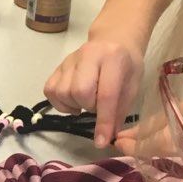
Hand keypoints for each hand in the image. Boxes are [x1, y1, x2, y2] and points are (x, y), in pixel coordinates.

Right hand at [44, 32, 144, 148]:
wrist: (114, 40)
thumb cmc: (127, 65)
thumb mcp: (133, 86)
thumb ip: (120, 110)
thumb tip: (107, 137)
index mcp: (113, 58)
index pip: (106, 94)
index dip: (103, 121)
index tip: (101, 141)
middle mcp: (88, 55)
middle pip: (79, 91)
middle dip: (88, 107)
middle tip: (97, 105)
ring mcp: (69, 60)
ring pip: (62, 92)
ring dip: (74, 105)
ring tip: (86, 102)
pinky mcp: (58, 66)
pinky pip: (50, 90)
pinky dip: (60, 103)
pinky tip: (73, 101)